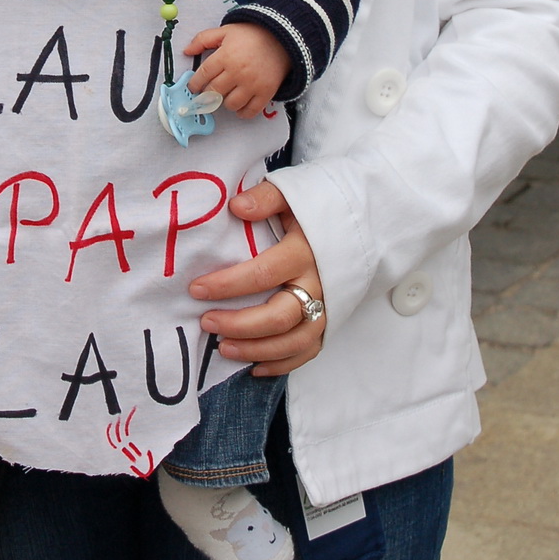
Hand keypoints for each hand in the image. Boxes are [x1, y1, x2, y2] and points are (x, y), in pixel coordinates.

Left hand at [182, 23, 289, 117]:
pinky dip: (242, 112)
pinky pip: (250, 111)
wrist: (282, 38)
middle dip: (207, 95)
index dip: (194, 84)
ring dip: (224, 103)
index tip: (193, 87)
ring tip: (225, 96)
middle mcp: (237, 72)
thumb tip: (187, 51)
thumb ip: (203, 39)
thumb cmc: (252, 34)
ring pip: (230, 104)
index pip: (203, 75)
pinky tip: (239, 107)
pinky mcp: (266, 92)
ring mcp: (252, 84)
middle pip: (214, 92)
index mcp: (225, 56)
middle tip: (207, 93)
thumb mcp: (225, 31)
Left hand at [189, 182, 324, 375]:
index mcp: (305, 251)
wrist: (361, 223)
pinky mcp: (331, 323)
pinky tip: (254, 367)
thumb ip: (266, 197)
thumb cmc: (317, 208)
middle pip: (279, 316)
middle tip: (206, 322)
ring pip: (293, 341)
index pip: (263, 274)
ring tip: (222, 348)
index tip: (196, 289)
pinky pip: (308, 352)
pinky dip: (282, 364)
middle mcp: (319, 284)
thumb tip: (237, 207)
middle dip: (239, 324)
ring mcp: (327, 307)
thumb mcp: (294, 192)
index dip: (227, 285)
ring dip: (256, 349)